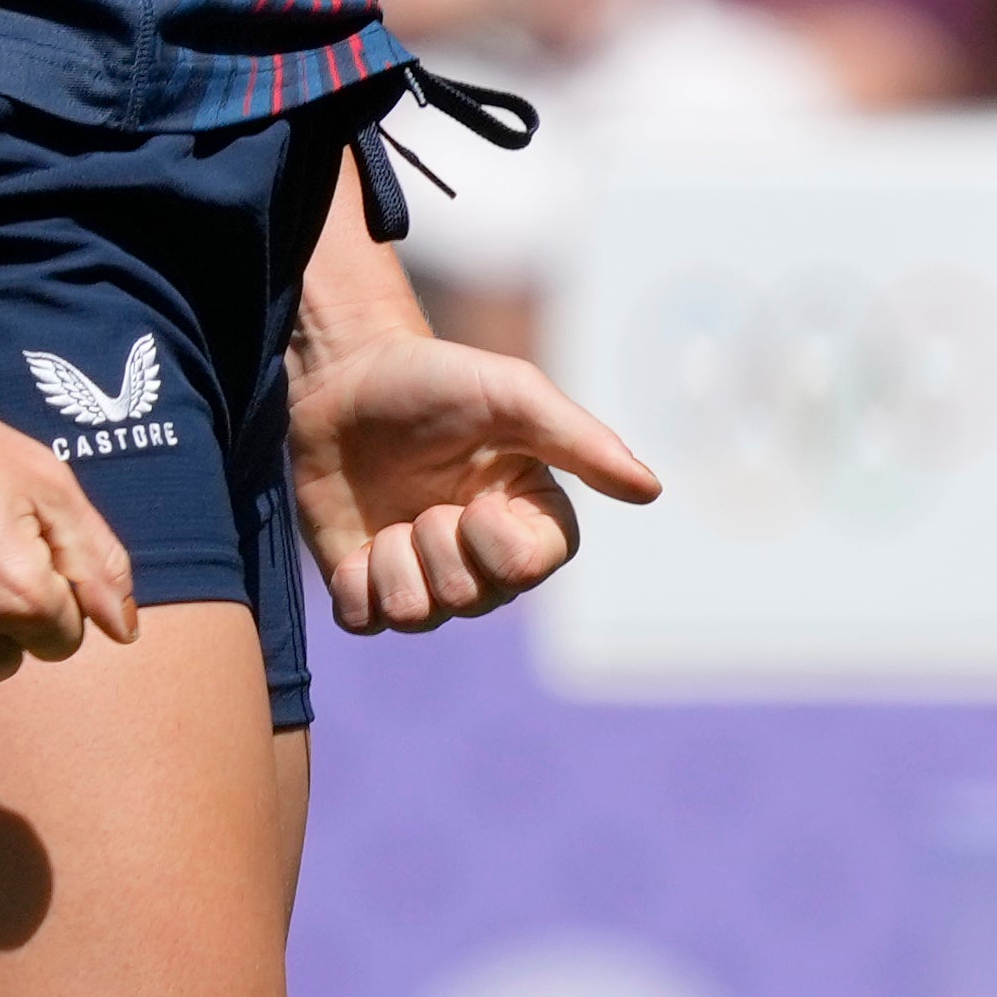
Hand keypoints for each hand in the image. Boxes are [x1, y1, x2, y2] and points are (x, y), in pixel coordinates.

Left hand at [292, 330, 659, 632]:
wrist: (345, 374)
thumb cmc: (436, 378)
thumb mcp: (513, 394)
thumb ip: (580, 442)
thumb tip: (651, 489)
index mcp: (527, 516)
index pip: (529, 569)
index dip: (495, 543)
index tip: (471, 499)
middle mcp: (481, 556)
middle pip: (471, 599)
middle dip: (436, 545)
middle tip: (424, 500)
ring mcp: (421, 573)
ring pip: (417, 617)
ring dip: (394, 562)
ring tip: (390, 519)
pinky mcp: (364, 583)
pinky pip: (365, 622)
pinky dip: (356, 587)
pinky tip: (359, 544)